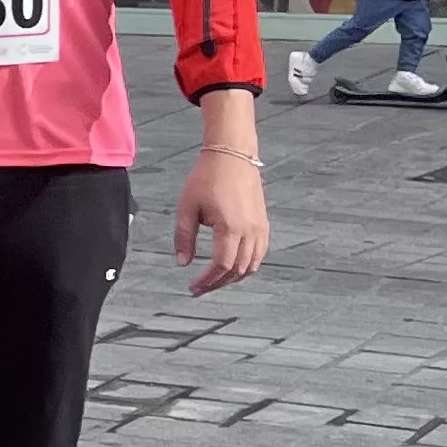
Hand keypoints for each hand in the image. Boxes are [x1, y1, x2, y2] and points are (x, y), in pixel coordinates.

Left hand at [175, 146, 269, 295]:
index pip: (221, 265)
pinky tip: (232, 269)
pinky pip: (260, 254)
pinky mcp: (264, 224)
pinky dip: (247, 266)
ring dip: (233, 277)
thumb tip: (182, 263)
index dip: (207, 280)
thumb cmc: (206, 179)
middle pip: (237, 270)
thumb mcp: (187, 207)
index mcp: (230, 228)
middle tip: (200, 289)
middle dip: (218, 283)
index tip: (193, 288)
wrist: (232, 157)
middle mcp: (250, 231)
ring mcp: (260, 228)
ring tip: (213, 282)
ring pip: (252, 265)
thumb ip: (184, 237)